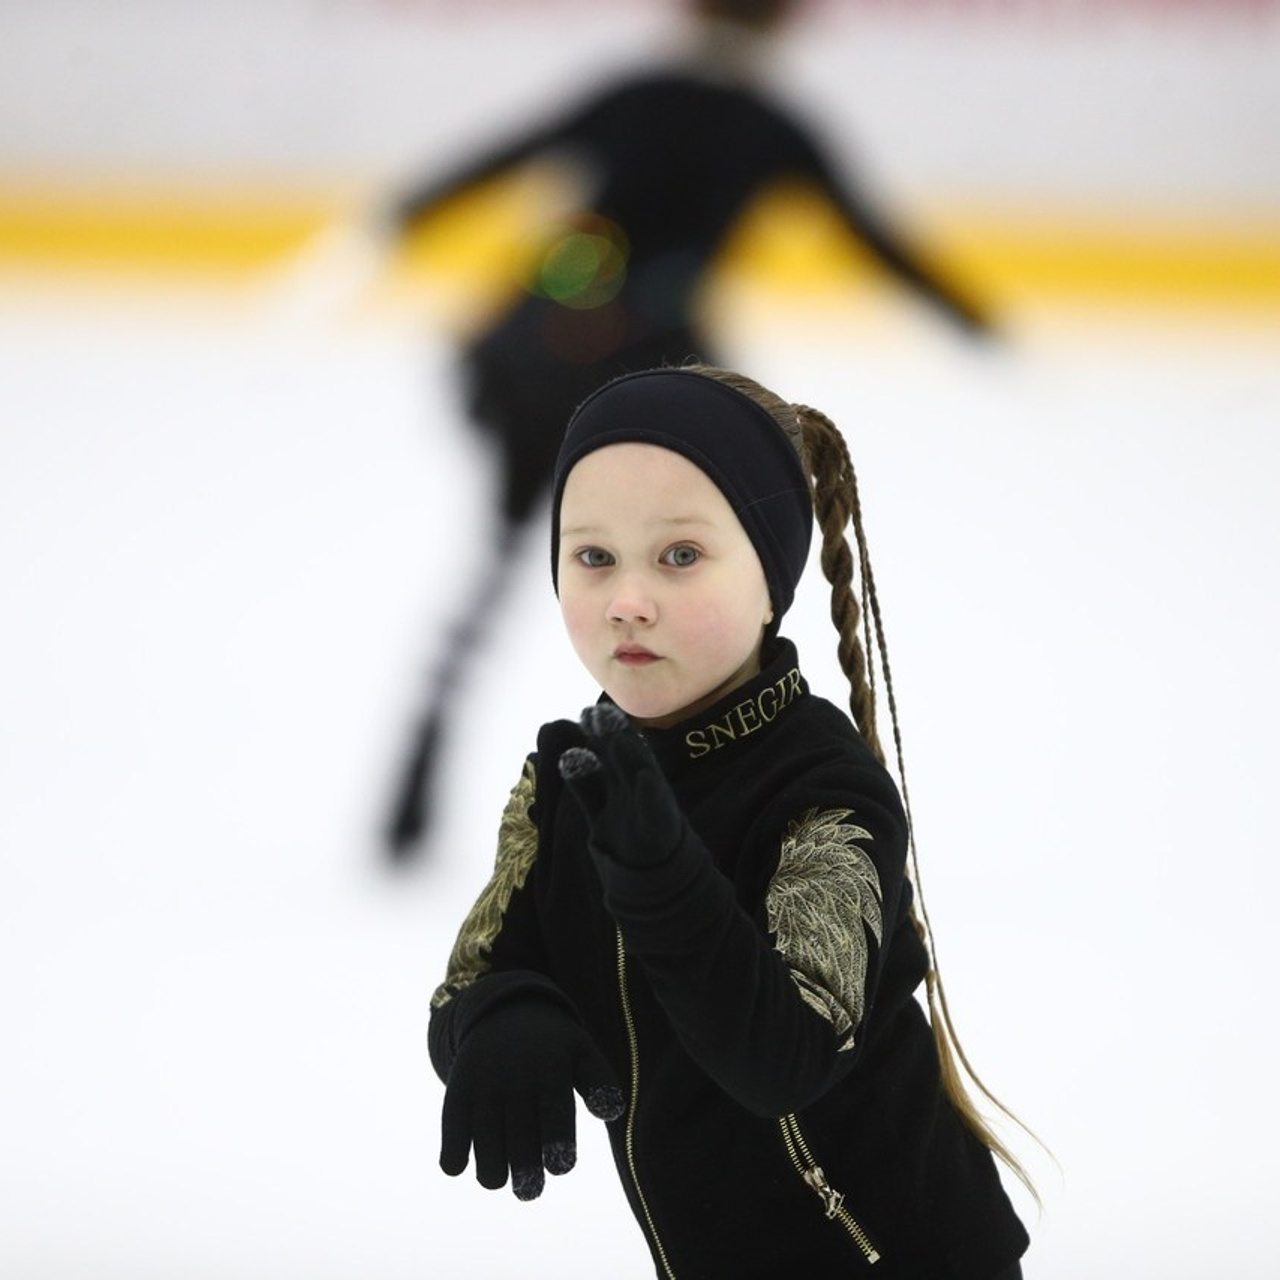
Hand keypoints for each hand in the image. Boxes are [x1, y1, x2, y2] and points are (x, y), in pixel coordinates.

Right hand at [440, 999, 622, 1199]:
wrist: (502, 1012)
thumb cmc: (551, 1045)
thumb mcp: (581, 1051)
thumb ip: (600, 1081)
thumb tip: (611, 1113)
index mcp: (550, 1070)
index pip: (555, 1119)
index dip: (559, 1151)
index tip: (560, 1166)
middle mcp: (514, 1080)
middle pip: (521, 1147)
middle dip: (528, 1177)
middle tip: (530, 1187)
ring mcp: (482, 1089)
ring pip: (487, 1156)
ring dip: (494, 1175)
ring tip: (501, 1173)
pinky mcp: (455, 1096)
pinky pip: (452, 1144)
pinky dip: (455, 1161)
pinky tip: (465, 1161)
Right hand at [558, 704, 684, 867]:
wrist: (648, 878)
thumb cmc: (660, 847)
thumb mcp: (658, 823)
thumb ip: (651, 800)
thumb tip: (646, 776)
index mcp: (651, 784)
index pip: (636, 753)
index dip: (623, 734)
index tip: (609, 717)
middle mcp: (633, 789)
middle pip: (617, 756)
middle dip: (604, 734)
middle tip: (589, 712)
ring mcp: (615, 802)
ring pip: (600, 770)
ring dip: (589, 750)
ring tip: (577, 727)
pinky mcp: (600, 818)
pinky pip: (587, 794)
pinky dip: (577, 777)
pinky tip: (566, 760)